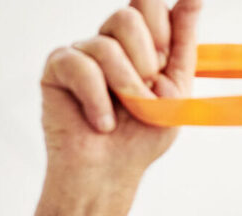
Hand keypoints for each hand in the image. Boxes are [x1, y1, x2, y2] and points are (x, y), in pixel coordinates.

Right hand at [40, 0, 201, 180]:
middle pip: (127, 16)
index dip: (160, 29)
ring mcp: (81, 53)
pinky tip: (101, 123)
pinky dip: (97, 99)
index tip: (163, 62)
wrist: (110, 174)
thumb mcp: (177, 88)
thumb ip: (184, 41)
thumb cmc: (141, 137)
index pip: (148, 3)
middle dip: (145, 61)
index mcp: (139, 42)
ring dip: (125, 86)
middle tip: (144, 94)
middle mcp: (108, 41)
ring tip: (123, 115)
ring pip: (106, 44)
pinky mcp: (57, 69)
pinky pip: (80, 66)